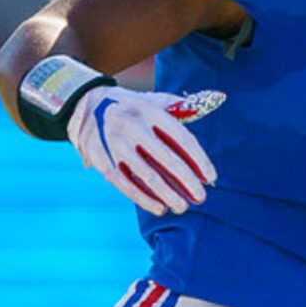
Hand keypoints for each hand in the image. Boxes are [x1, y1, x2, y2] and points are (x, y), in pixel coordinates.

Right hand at [68, 87, 222, 216]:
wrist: (87, 104)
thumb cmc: (134, 108)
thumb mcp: (155, 101)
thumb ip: (184, 106)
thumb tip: (218, 98)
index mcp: (150, 111)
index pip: (182, 138)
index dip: (199, 159)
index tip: (211, 178)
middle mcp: (132, 125)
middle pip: (166, 159)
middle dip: (187, 181)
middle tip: (201, 197)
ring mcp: (115, 143)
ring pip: (146, 175)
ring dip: (167, 194)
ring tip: (182, 207)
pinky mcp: (101, 158)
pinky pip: (125, 183)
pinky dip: (143, 198)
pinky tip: (159, 208)